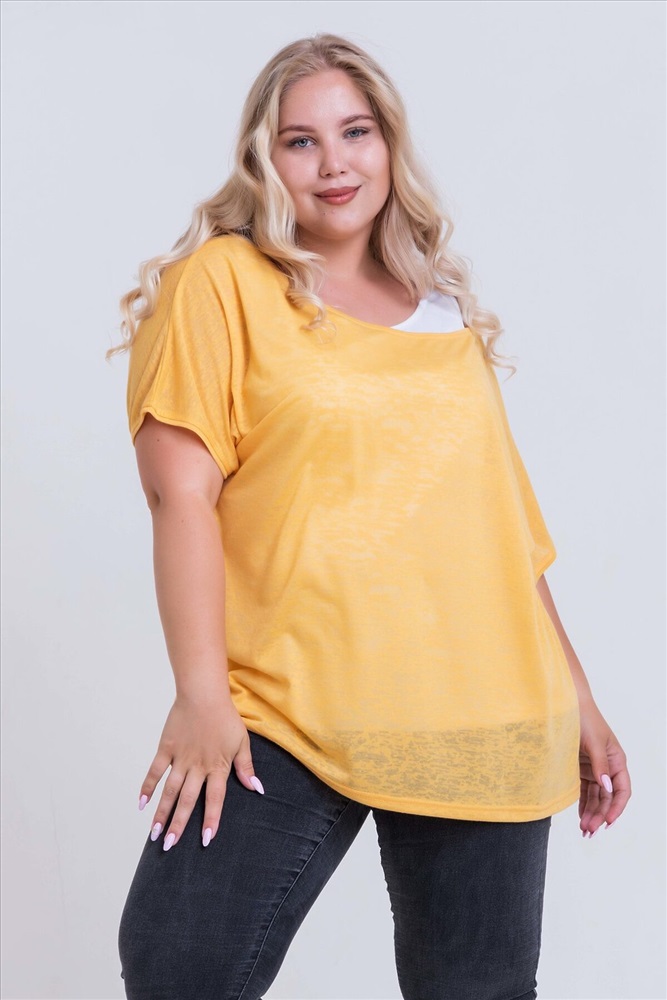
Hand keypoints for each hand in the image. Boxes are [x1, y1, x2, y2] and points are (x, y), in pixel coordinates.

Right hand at [137, 687, 263, 849]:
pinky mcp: (166, 748)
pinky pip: (155, 771)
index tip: (206, 840)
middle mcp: (198, 766)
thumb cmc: (226, 717)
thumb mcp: (242, 742)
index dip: (211, 819)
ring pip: (170, 790)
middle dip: (178, 824)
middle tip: (169, 846)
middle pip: (187, 800)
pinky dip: (148, 787)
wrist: (204, 694)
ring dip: (162, 813)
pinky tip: (142, 804)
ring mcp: (180, 758)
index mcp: (218, 766)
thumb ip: (246, 767)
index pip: (215, 799)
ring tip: (155, 834)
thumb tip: (257, 789)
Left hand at [577, 696, 630, 837]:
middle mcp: (607, 767)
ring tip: (584, 830)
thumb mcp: (593, 742)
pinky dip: (582, 804)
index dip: (617, 807)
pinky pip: (584, 791)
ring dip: (591, 813)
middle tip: (589, 831)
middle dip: (600, 815)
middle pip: (608, 798)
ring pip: (596, 797)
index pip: (622, 790)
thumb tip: (607, 788)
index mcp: (617, 760)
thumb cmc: (583, 718)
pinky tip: (579, 817)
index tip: (608, 822)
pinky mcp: (579, 769)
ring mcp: (593, 769)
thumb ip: (600, 765)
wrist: (564, 704)